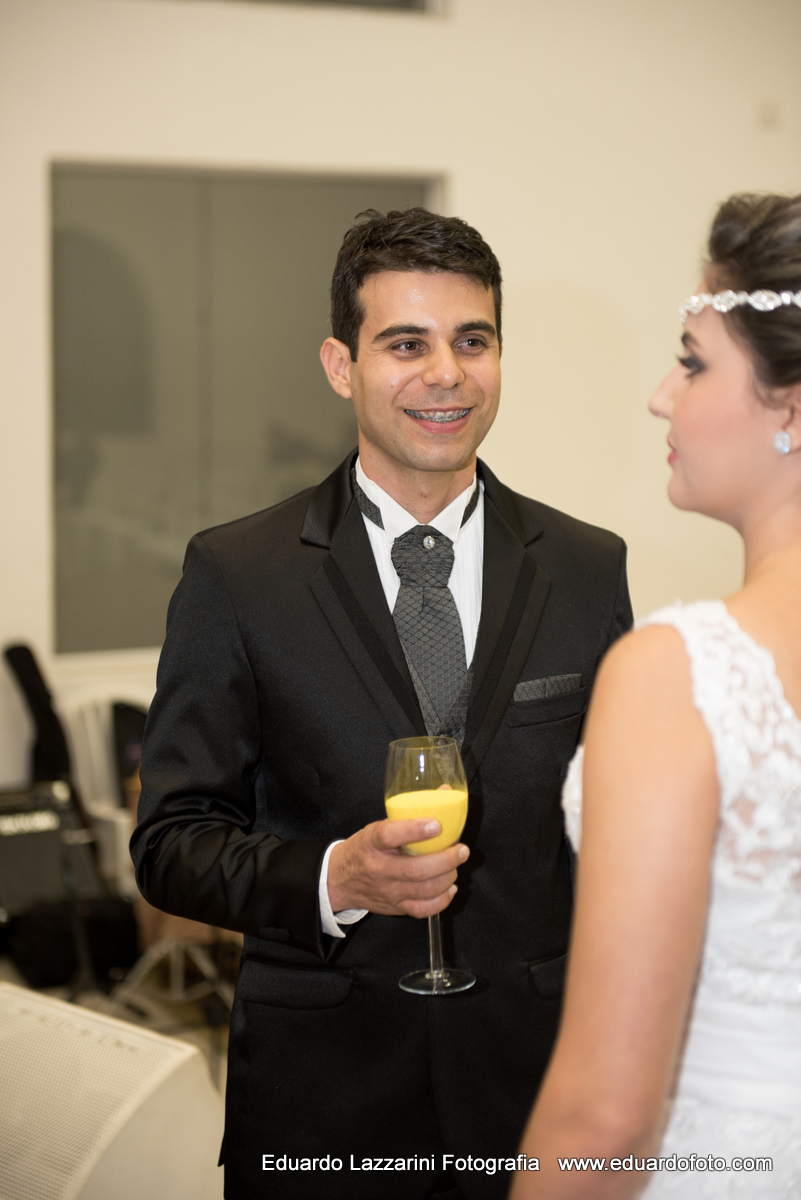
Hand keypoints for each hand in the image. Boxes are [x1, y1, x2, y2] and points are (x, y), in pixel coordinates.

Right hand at [327, 820, 468, 916]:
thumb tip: (444, 792)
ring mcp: (388, 891)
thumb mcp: (377, 827)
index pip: (390, 835)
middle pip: (416, 870)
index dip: (415, 830)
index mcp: (372, 843)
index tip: (436, 825)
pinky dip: (441, 900)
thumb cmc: (364, 849)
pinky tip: (449, 888)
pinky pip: (422, 909)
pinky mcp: (395, 907)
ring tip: (455, 866)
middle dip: (445, 860)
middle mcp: (379, 869)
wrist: (339, 880)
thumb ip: (407, 815)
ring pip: (423, 890)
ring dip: (447, 878)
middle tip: (461, 850)